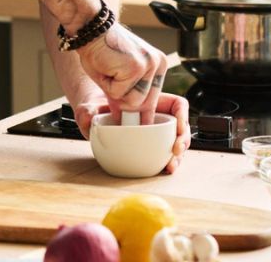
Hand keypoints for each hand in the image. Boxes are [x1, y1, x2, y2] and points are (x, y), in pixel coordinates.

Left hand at [72, 92, 190, 173]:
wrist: (93, 120)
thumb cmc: (96, 108)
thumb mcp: (90, 106)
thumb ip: (87, 111)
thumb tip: (88, 117)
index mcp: (149, 102)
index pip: (176, 104)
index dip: (183, 115)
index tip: (179, 128)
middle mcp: (156, 117)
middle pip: (180, 126)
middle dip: (183, 140)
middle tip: (175, 152)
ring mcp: (155, 134)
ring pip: (176, 142)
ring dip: (178, 156)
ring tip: (170, 166)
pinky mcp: (151, 148)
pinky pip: (164, 154)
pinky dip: (167, 162)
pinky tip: (163, 169)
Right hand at [75, 23, 167, 122]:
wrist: (90, 28)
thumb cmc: (100, 48)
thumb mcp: (119, 74)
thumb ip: (129, 95)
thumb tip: (131, 122)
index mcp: (157, 64)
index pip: (152, 99)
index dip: (136, 107)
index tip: (130, 113)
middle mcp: (157, 64)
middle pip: (143, 104)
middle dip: (123, 99)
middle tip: (110, 79)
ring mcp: (148, 65)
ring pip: (132, 102)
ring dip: (114, 92)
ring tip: (108, 70)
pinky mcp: (135, 68)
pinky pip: (119, 94)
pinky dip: (107, 86)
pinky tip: (105, 66)